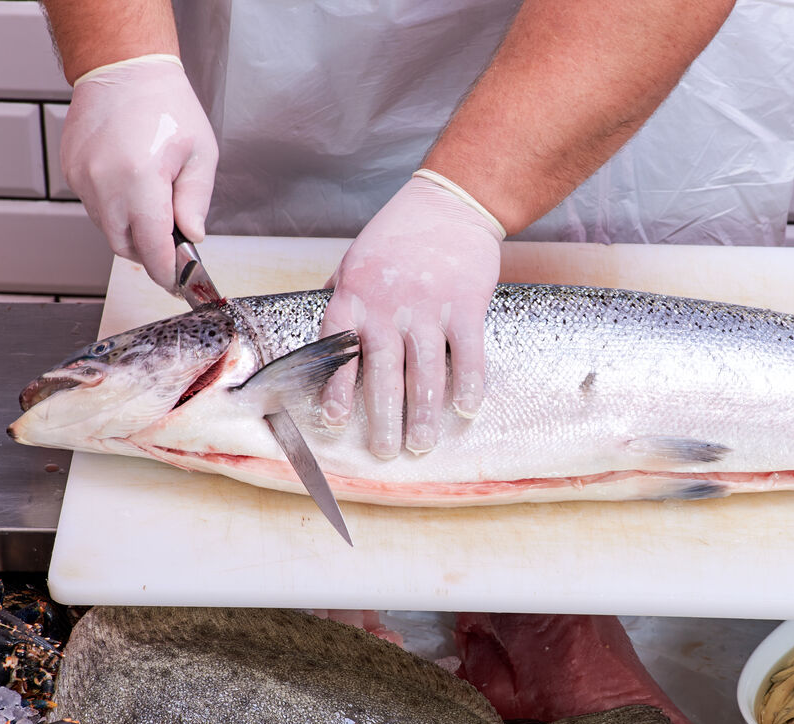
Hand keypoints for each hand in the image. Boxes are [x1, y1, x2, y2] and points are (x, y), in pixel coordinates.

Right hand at [60, 55, 217, 294]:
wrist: (123, 69)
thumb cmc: (168, 106)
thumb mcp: (200, 154)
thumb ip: (195, 201)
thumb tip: (192, 237)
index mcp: (140, 180)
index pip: (152, 247)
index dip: (167, 271)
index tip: (178, 284)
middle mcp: (104, 183)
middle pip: (125, 245)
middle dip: (150, 254)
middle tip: (173, 247)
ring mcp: (82, 178)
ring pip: (107, 228)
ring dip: (131, 231)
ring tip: (156, 207)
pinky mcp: (71, 171)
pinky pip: (94, 207)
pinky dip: (114, 210)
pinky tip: (132, 188)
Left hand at [319, 175, 502, 457]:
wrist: (450, 203)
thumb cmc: (399, 234)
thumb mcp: (356, 259)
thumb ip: (342, 299)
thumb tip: (324, 337)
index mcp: (355, 294)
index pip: (338, 348)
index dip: (336, 387)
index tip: (333, 422)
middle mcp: (388, 304)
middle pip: (383, 370)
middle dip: (383, 416)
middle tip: (384, 451)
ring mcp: (428, 305)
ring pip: (425, 369)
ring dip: (424, 412)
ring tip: (422, 444)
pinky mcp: (466, 303)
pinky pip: (468, 351)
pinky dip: (469, 382)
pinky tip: (466, 408)